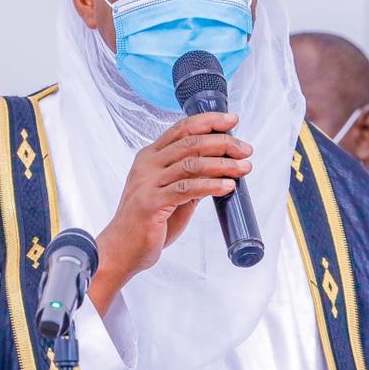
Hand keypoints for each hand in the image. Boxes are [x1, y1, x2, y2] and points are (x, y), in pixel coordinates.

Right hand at [87, 112, 252, 314]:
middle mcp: (147, 165)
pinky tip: (228, 186)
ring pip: (192, 164)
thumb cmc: (148, 222)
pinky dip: (211, 185)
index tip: (232, 120)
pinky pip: (187, 189)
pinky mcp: (151, 203)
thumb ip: (190, 178)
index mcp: (150, 157)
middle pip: (190, 143)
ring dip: (223, 164)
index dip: (209, 121)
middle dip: (223, 143)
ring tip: (244, 168)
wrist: (122, 249)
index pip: (182, 128)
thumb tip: (220, 167)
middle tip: (245, 150)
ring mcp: (147, 183)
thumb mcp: (171, 193)